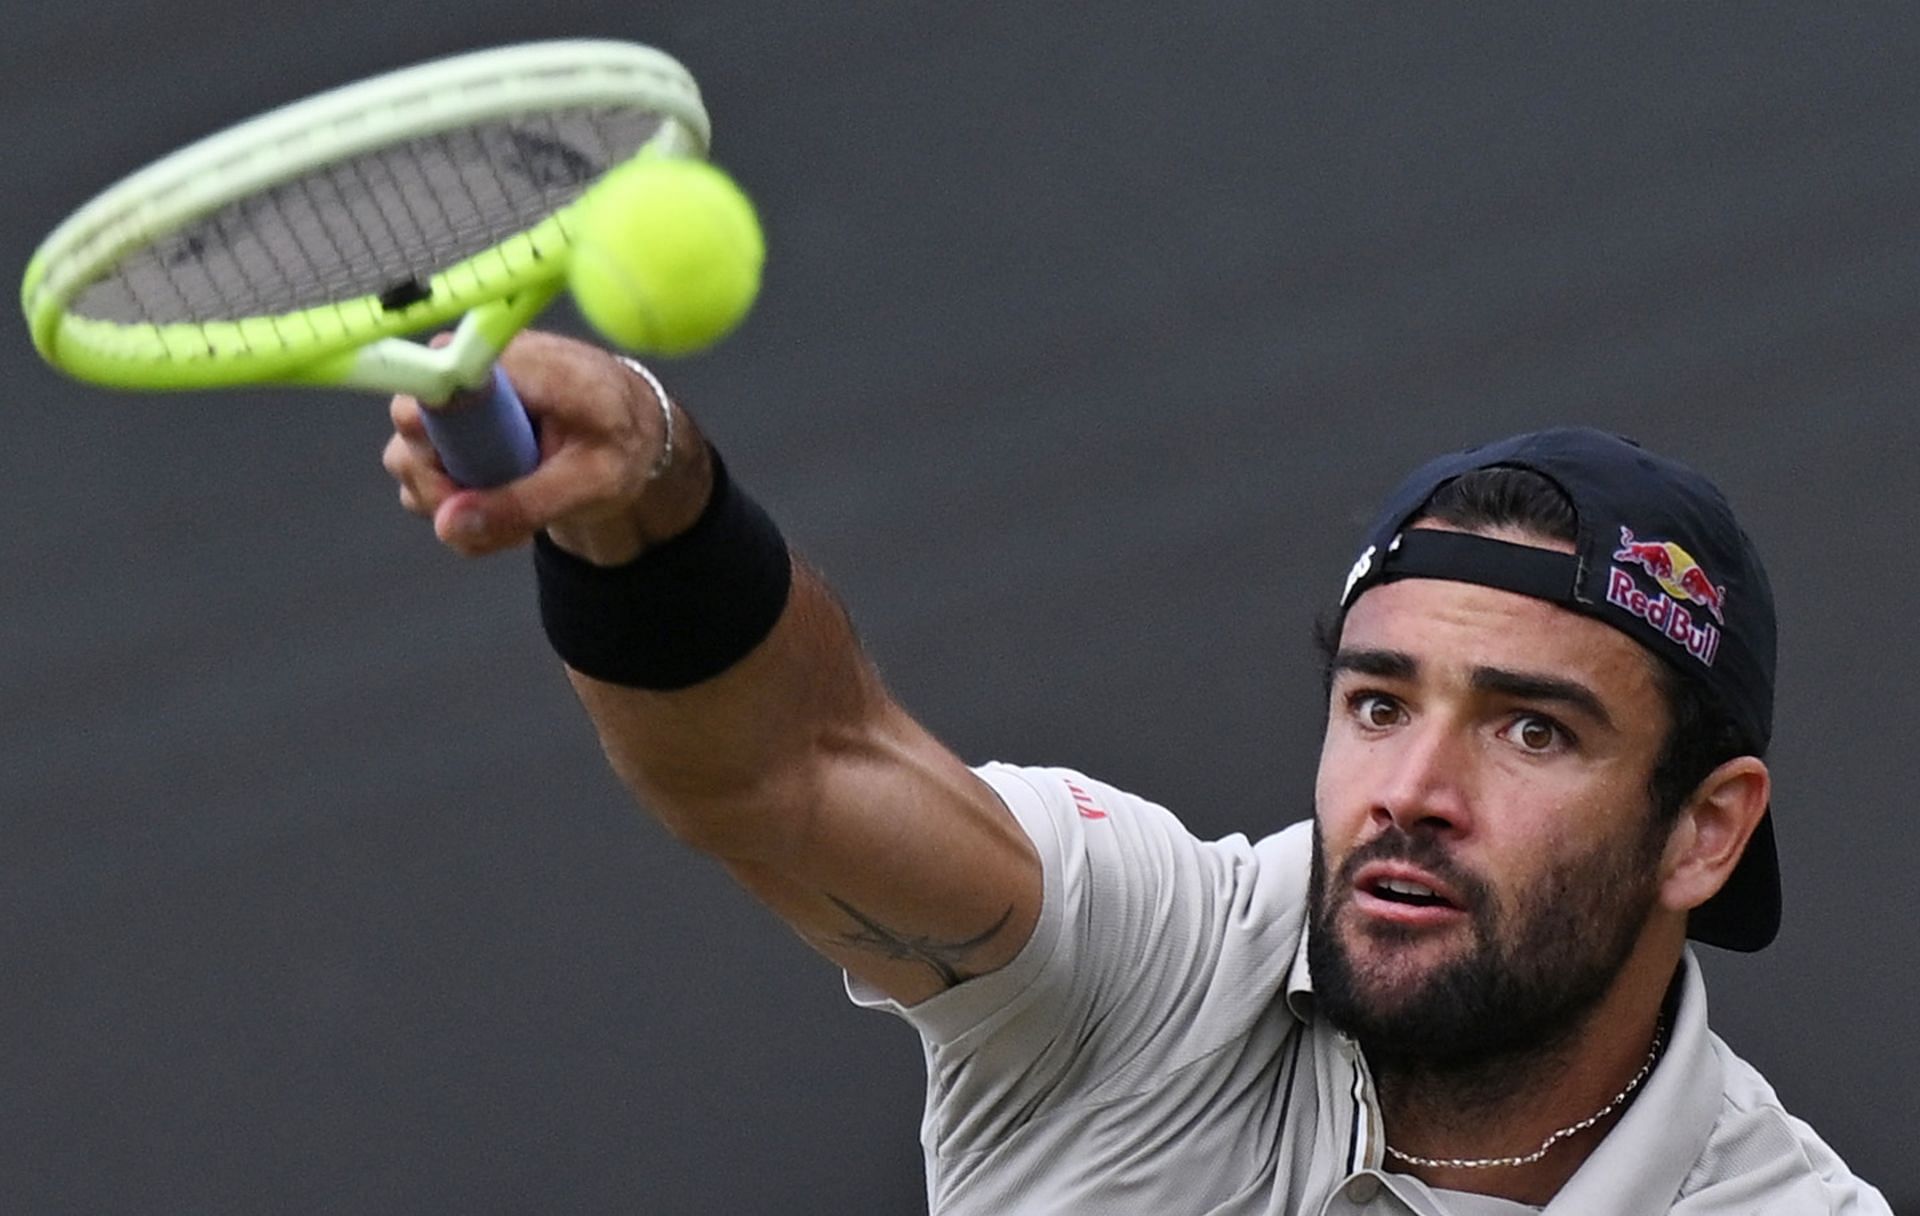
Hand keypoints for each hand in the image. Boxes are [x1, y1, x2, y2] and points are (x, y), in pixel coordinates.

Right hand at [383, 330, 702, 561]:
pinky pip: (426, 475)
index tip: (464, 489)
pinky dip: (461, 507)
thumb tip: (447, 525)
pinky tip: (507, 513)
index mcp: (510, 362)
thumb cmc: (623, 441)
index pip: (429, 384)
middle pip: (409, 431)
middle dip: (446, 489)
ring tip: (517, 518)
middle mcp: (469, 370)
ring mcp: (455, 401)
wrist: (636, 430)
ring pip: (409, 459)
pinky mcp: (451, 429)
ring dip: (456, 505)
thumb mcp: (593, 482)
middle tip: (503, 518)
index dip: (431, 445)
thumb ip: (523, 504)